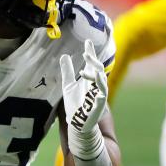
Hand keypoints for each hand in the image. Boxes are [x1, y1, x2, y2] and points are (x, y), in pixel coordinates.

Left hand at [60, 40, 107, 158]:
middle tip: (86, 52)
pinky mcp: (99, 104)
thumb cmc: (74, 105)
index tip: (87, 41)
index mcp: (89, 80)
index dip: (90, 53)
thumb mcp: (68, 85)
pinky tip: (96, 82)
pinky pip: (102, 94)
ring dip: (95, 72)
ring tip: (88, 66)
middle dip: (93, 60)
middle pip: (97, 69)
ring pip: (101, 80)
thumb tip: (64, 56)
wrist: (77, 123)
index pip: (91, 63)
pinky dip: (99, 88)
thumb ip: (67, 72)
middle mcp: (95, 85)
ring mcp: (98, 94)